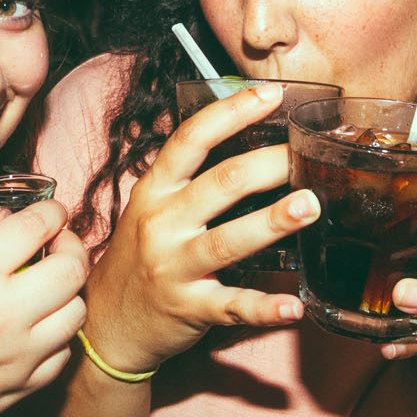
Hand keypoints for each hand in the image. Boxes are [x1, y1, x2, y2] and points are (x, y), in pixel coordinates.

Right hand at [0, 200, 87, 416]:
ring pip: (76, 311)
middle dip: (70, 245)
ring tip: (44, 285)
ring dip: (68, 290)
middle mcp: (3, 315)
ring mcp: (17, 356)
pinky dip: (57, 333)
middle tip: (53, 243)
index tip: (49, 210)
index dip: (50, 210)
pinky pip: (63, 353)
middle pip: (73, 268)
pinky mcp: (21, 388)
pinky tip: (34, 325)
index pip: (36, 227)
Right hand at [81, 82, 315, 372]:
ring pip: (227, 241)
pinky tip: (294, 307)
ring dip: (271, 222)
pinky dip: (264, 308)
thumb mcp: (151, 208)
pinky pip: (231, 307)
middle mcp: (161, 223)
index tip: (270, 94)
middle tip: (307, 152)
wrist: (106, 322)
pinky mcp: (188, 309)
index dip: (231, 113)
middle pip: (220, 184)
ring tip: (310, 206)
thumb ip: (189, 179)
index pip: (191, 139)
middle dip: (268, 164)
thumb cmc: (139, 257)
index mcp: (154, 190)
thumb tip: (249, 141)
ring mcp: (173, 267)